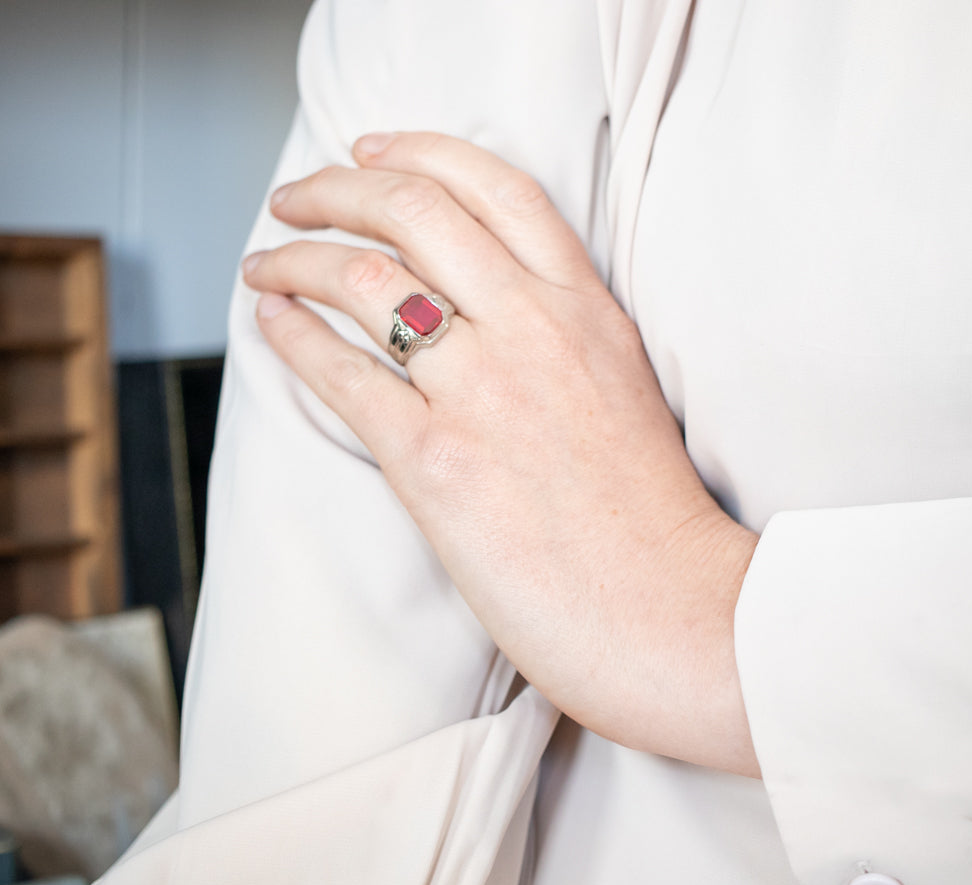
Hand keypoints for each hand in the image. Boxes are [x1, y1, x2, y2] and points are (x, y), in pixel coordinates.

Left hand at [242, 132, 759, 775]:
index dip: (420, 152)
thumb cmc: (648, 516)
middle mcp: (534, 330)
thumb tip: (480, 306)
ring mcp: (484, 392)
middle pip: (413, 212)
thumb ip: (562, 332)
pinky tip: (272, 321)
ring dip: (296, 259)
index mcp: (587, 309)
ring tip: (267, 264)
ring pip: (365, 280)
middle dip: (336, 189)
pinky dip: (293, 337)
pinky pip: (343, 375)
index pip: (496, 187)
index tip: (370, 152)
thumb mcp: (623, 387)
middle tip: (295, 198)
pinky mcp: (438, 463)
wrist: (668, 609)